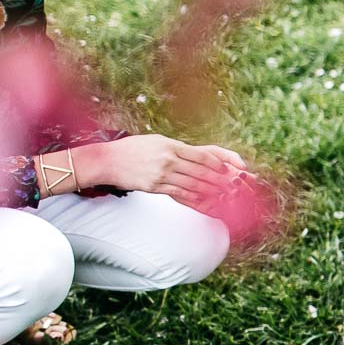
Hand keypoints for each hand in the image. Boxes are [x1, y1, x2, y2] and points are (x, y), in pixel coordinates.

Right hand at [79, 135, 251, 209]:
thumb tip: (197, 154)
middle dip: (220, 180)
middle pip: (201, 171)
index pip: (201, 154)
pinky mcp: (155, 187)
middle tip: (235, 187)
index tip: (229, 169)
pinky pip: (179, 194)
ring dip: (211, 191)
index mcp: (171, 145)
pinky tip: (205, 202)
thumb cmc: (133, 149)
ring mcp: (162, 174)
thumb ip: (177, 148)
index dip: (218, 163)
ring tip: (225, 196)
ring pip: (193, 184)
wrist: (108, 160)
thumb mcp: (157, 141)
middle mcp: (169, 159)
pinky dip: (194, 199)